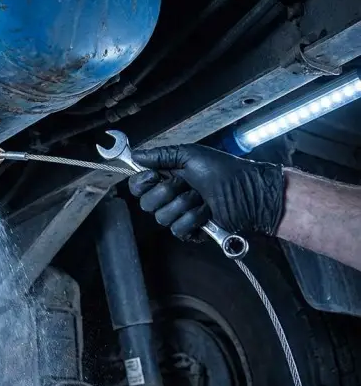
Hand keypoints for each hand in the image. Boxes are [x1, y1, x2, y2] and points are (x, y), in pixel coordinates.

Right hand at [128, 144, 284, 239]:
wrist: (249, 193)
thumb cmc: (225, 171)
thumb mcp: (192, 155)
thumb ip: (161, 155)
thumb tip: (135, 155)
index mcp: (166, 177)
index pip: (138, 186)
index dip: (142, 183)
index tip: (154, 176)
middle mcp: (169, 197)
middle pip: (146, 203)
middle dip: (166, 193)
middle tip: (186, 185)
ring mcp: (179, 215)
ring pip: (161, 218)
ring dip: (184, 205)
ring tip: (202, 198)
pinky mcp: (189, 231)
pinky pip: (177, 229)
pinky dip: (194, 219)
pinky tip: (207, 212)